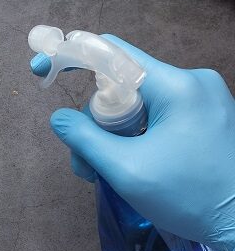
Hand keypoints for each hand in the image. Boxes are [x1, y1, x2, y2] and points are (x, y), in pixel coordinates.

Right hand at [31, 36, 234, 250]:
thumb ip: (84, 139)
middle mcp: (192, 82)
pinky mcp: (208, 117)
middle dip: (95, 120)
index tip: (42, 69)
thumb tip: (59, 119)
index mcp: (176, 86)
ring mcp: (204, 99)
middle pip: (121, 84)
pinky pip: (157, 114)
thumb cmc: (193, 199)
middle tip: (86, 163)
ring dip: (114, 133)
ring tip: (107, 174)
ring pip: (138, 102)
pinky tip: (132, 164)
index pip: (111, 52)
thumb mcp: (127, 170)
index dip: (70, 57)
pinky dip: (137, 135)